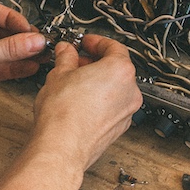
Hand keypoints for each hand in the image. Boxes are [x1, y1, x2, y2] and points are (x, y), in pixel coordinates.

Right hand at [32, 34, 141, 172]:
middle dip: (95, 62)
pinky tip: (79, 102)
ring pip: (115, 89)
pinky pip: (112, 107)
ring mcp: (126, 112)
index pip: (113, 47)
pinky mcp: (118, 128)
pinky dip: (100, 100)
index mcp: (120, 71)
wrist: (61, 147)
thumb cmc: (63, 113)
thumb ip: (66, 57)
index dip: (96, 42)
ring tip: (74, 82)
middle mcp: (130, 91)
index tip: (84, 43)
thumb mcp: (59, 74)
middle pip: (117, 68)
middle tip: (75, 61)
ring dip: (98, 82)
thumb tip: (66, 51)